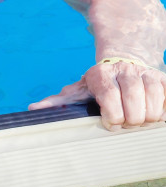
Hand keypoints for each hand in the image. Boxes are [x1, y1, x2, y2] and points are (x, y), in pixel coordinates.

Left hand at [29, 59, 165, 129]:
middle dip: (131, 119)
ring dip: (149, 117)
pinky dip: (165, 110)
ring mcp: (146, 74)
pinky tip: (156, 114)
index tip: (110, 123)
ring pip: (155, 101)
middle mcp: (124, 71)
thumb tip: (33, 109)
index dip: (112, 116)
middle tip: (127, 123)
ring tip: (139, 119)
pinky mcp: (164, 79)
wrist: (123, 62)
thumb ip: (58, 101)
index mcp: (101, 75)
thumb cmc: (98, 83)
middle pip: (134, 101)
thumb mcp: (78, 90)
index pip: (110, 98)